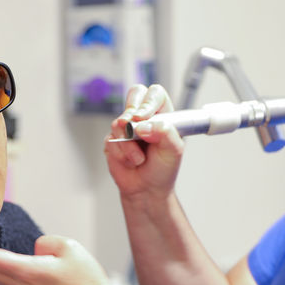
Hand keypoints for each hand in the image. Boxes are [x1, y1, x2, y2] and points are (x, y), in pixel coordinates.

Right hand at [104, 84, 185, 201]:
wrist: (147, 190)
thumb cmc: (163, 169)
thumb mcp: (173, 150)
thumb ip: (164, 132)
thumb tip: (144, 125)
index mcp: (162, 115)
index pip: (154, 94)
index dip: (148, 102)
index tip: (143, 117)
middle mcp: (144, 118)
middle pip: (134, 95)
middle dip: (131, 114)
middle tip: (133, 130)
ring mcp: (126, 128)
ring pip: (119, 123)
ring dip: (129, 145)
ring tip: (139, 159)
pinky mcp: (113, 141)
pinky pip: (111, 140)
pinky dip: (122, 154)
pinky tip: (130, 162)